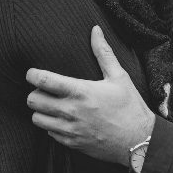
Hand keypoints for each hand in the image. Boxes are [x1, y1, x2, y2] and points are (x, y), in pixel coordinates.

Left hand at [27, 26, 154, 166]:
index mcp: (81, 91)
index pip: (43, 80)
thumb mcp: (119, 76)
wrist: (140, 140)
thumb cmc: (130, 106)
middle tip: (45, 89)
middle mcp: (71, 111)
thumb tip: (95, 29)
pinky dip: (52, 125)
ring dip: (41, 110)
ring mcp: (70, 130)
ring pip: (36, 119)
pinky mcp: (72, 143)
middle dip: (35, 92)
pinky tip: (64, 119)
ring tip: (52, 105)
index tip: (32, 73)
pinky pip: (49, 133)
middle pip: (33, 100)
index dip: (32, 74)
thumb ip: (103, 52)